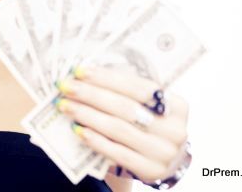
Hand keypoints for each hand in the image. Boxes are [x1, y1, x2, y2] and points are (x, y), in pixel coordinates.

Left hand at [55, 65, 188, 183]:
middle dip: (91, 94)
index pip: (138, 86)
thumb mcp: (146, 105)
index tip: (80, 71)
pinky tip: (77, 129)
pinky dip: (95, 140)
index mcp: (176, 105)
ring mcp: (163, 152)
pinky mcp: (150, 170)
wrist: (163, 159)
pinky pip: (117, 153)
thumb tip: (85, 75)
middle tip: (66, 87)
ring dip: (87, 114)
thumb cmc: (148, 123)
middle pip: (125, 107)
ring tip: (65, 105)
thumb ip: (124, 90)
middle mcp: (174, 130)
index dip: (107, 78)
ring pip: (118, 128)